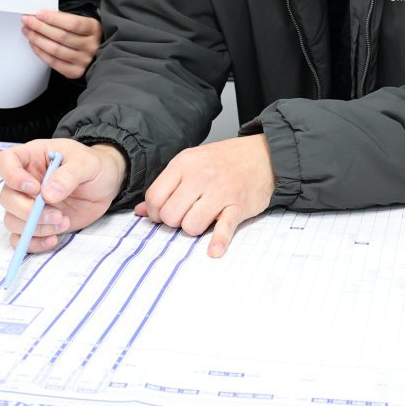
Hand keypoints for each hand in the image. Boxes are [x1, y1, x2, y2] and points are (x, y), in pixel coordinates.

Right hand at [0, 138, 126, 253]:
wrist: (106, 184)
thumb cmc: (94, 166)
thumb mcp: (86, 163)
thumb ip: (68, 175)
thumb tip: (48, 194)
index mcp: (32, 157)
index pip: (5, 161)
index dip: (12, 176)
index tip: (35, 189)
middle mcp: (25, 181)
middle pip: (7, 197)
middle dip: (28, 211)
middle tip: (56, 214)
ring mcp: (29, 204)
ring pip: (12, 220)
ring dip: (35, 227)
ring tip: (63, 222)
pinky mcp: (37, 224)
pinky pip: (21, 238)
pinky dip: (33, 243)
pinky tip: (53, 239)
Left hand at [22, 11, 102, 79]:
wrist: (93, 53)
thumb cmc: (83, 34)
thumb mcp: (81, 22)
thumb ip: (64, 19)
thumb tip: (40, 16)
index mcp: (94, 29)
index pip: (73, 23)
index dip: (53, 19)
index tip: (38, 14)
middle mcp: (91, 46)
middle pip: (62, 36)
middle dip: (40, 27)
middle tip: (27, 21)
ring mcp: (84, 60)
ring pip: (55, 50)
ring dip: (37, 39)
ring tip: (28, 31)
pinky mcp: (76, 72)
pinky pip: (54, 62)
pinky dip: (41, 53)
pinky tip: (34, 44)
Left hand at [136, 135, 273, 257]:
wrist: (264, 155)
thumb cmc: (226, 160)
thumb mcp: (192, 162)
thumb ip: (167, 185)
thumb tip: (140, 210)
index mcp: (185, 163)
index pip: (154, 197)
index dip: (155, 213)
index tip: (163, 215)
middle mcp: (201, 176)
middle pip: (170, 214)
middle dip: (174, 223)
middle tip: (184, 217)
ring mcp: (221, 191)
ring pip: (191, 225)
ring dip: (194, 229)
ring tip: (202, 220)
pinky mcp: (239, 206)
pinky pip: (224, 229)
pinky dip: (218, 242)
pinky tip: (214, 250)